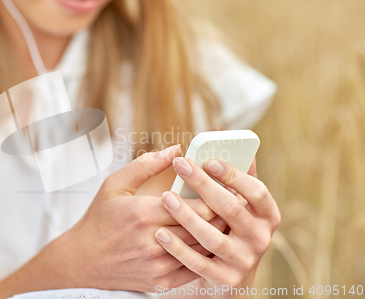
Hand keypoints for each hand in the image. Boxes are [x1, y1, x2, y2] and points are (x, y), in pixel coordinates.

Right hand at [39, 146, 226, 291]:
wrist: (83, 260)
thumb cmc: (100, 219)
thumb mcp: (114, 185)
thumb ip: (146, 165)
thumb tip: (175, 150)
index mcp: (144, 214)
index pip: (198, 207)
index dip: (217, 197)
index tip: (228, 188)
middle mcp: (154, 241)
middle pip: (205, 228)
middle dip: (224, 215)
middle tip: (236, 203)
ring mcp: (159, 265)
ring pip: (203, 250)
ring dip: (218, 236)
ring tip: (229, 222)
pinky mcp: (161, 282)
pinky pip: (195, 269)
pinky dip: (206, 256)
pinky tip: (210, 244)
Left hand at [154, 158, 280, 293]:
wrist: (230, 276)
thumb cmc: (231, 228)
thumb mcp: (243, 206)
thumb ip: (240, 180)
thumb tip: (241, 148)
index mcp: (267, 215)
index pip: (257, 191)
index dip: (234, 175)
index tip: (209, 161)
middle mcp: (260, 238)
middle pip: (231, 209)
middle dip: (203, 185)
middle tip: (180, 166)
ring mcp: (243, 260)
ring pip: (212, 236)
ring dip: (187, 216)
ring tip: (165, 198)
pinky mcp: (224, 279)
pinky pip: (197, 263)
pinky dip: (178, 248)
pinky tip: (159, 233)